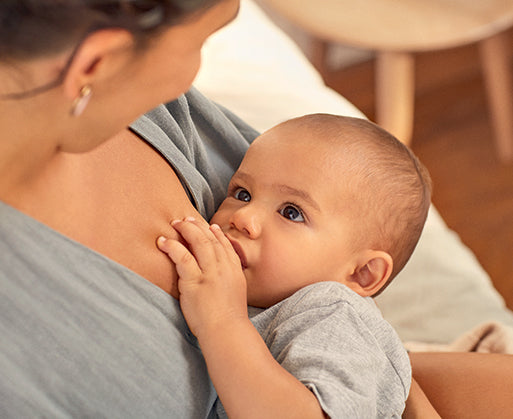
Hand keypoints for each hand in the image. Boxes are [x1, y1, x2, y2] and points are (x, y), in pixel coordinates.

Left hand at [157, 218, 247, 338]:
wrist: (227, 331)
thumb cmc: (229, 319)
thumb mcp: (236, 294)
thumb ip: (228, 280)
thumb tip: (220, 277)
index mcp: (234, 271)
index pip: (225, 246)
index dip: (216, 234)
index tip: (209, 226)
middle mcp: (224, 268)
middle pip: (211, 239)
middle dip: (198, 226)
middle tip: (186, 219)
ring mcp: (210, 274)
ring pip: (198, 242)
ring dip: (186, 230)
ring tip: (174, 224)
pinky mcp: (195, 282)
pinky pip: (183, 258)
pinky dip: (172, 247)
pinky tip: (163, 242)